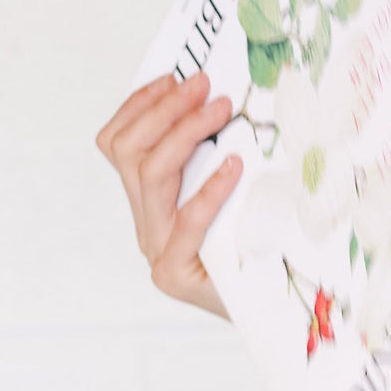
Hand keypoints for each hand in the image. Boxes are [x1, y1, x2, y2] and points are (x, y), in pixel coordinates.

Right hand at [95, 69, 241, 315]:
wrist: (272, 314)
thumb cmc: (260, 246)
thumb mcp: (236, 193)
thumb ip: (220, 157)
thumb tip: (230, 97)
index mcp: (150, 202)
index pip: (118, 143)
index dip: (139, 105)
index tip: (173, 77)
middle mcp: (146, 225)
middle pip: (128, 152)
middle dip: (164, 109)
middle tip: (204, 84)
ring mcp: (157, 251)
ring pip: (148, 176)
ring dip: (184, 133)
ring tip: (222, 109)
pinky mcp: (177, 275)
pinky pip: (185, 221)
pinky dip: (208, 188)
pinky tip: (233, 166)